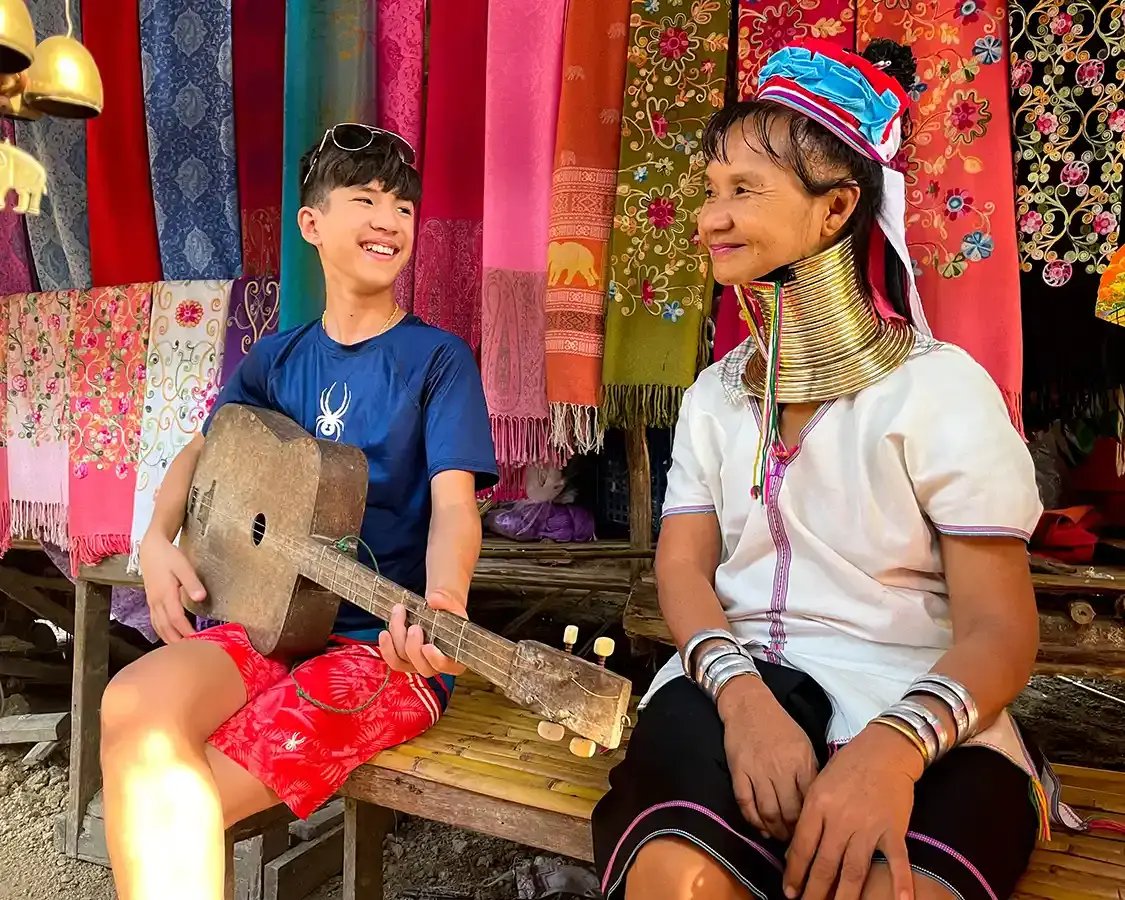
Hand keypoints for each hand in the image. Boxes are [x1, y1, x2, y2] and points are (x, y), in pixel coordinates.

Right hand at [138, 534, 205, 644]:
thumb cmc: (168, 556)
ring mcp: (152, 602)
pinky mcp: (151, 601)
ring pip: (158, 626)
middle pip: (165, 627)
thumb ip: (192, 583)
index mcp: (165, 594)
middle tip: (190, 652)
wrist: (150, 548)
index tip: (197, 641)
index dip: (186, 631)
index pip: (176, 618)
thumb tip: (201, 598)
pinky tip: (168, 636)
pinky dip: (161, 631)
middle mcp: (156, 601)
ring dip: (168, 638)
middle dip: (177, 640)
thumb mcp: (183, 566)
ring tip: (180, 650)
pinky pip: (154, 621)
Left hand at [378, 590, 467, 678]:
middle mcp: (435, 666)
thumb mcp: (452, 604)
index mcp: (454, 658)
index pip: (446, 665)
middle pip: (422, 666)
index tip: (427, 646)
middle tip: (414, 627)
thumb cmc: (449, 612)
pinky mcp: (404, 660)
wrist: (438, 611)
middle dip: (413, 646)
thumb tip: (434, 599)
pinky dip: (387, 647)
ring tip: (398, 613)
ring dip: (398, 637)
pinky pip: (393, 660)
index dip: (436, 659)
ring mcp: (418, 664)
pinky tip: (385, 633)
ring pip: (403, 660)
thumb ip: (446, 601)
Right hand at [718, 674, 819, 841]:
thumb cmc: (780, 726)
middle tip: (796, 843)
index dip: (812, 823)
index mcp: (801, 762)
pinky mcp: (738, 772)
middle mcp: (780, 769)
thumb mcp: (805, 745)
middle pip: (790, 813)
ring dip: (775, 831)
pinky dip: (753, 821)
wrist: (748, 705)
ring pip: (768, 813)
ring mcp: (757, 771)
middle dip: (794, 834)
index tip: (814, 834)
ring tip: (780, 837)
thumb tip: (819, 803)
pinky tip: (761, 828)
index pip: (810, 802)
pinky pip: (745, 804)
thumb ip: (812, 773)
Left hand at [783, 725, 922, 899]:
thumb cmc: (847, 767)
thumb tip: (796, 851)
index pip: (802, 847)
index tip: (790, 891)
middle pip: (825, 864)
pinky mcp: (893, 828)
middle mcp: (841, 818)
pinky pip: (897, 860)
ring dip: (845, 896)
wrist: (883, 750)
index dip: (795, 873)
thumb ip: (808, 818)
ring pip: (854, 869)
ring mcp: (868, 825)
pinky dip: (900, 882)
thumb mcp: (818, 785)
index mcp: (818, 805)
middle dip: (815, 891)